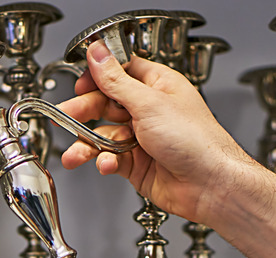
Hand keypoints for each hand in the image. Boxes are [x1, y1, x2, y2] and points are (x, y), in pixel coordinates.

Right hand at [59, 40, 256, 225]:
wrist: (209, 185)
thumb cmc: (196, 142)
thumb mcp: (149, 103)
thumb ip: (116, 81)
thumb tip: (98, 54)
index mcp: (157, 87)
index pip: (119, 73)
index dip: (97, 78)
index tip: (79, 85)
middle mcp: (149, 110)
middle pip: (105, 104)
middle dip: (84, 112)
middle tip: (66, 116)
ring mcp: (142, 138)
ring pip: (104, 135)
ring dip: (88, 144)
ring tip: (76, 154)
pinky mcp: (136, 163)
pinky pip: (110, 158)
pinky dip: (105, 162)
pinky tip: (107, 164)